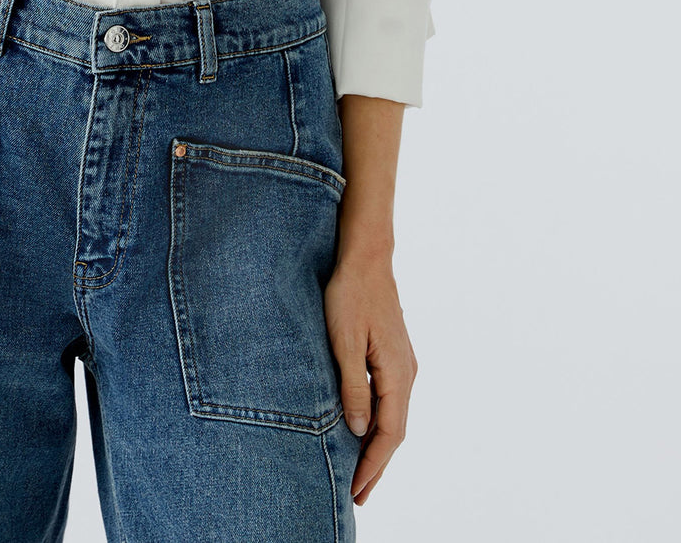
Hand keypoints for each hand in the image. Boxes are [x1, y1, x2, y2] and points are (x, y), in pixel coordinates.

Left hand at [324, 252, 417, 504]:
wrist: (366, 256)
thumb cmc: (350, 294)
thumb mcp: (343, 342)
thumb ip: (353, 387)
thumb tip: (360, 431)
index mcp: (397, 373)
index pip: (390, 434)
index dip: (374, 466)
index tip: (357, 491)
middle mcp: (407, 372)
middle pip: (396, 431)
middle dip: (377, 465)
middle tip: (358, 496)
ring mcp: (403, 363)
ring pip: (394, 416)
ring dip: (379, 446)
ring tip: (360, 472)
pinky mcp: (394, 354)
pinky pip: (391, 400)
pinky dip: (380, 423)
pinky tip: (365, 429)